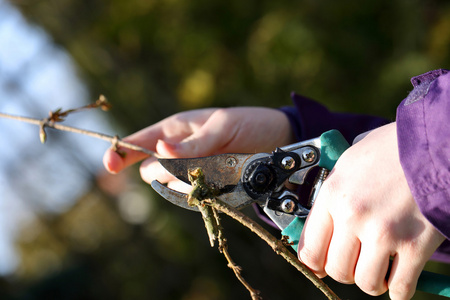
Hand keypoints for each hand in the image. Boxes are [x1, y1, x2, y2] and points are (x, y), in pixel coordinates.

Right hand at [103, 107, 293, 190]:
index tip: (109, 164)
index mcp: (175, 129)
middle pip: (153, 171)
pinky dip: (204, 193)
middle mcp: (178, 152)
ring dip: (191, 182)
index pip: (139, 142)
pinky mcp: (205, 188)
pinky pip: (193, 198)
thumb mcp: (223, 126)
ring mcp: (191, 171)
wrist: (278, 141)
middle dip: (169, 171)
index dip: (120, 152)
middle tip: (201, 160)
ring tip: (220, 166)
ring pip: (172, 186)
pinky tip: (223, 180)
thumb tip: (160, 147)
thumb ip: (194, 141)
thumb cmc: (249, 124)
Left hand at [298, 123, 444, 298]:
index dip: (315, 263)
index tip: (323, 265)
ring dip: (372, 281)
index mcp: (332, 195)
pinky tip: (400, 276)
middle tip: (355, 263)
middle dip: (345, 272)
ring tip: (379, 269)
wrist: (434, 142)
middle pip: (336, 270)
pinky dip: (399, 289)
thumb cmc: (392, 148)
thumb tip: (324, 222)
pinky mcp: (415, 245)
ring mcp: (383, 233)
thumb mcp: (349, 162)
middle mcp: (353, 216)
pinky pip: (400, 287)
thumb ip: (333, 194)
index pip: (309, 249)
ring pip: (366, 283)